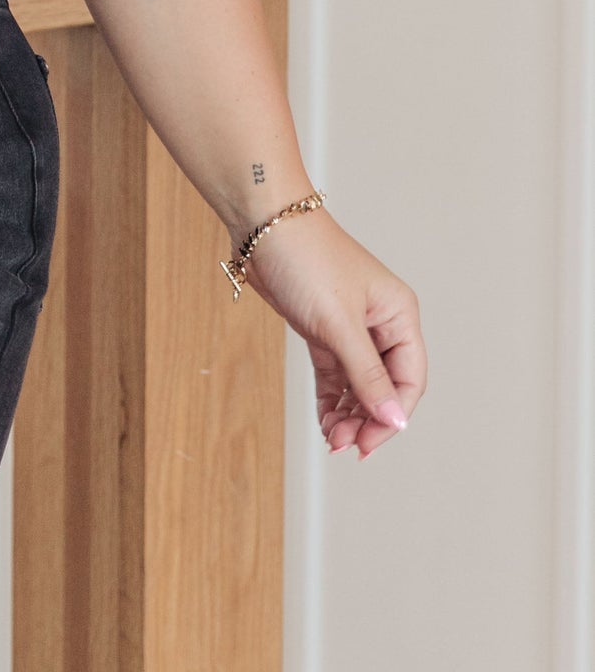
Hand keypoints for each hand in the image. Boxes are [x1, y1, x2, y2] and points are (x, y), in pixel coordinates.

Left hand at [241, 207, 424, 456]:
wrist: (262, 225)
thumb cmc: (306, 260)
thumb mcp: (338, 324)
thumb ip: (366, 374)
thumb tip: (393, 419)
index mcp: (398, 315)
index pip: (410, 379)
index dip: (393, 415)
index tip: (370, 443)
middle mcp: (380, 322)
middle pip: (385, 386)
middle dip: (368, 419)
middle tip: (346, 445)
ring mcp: (350, 327)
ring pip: (358, 384)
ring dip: (348, 415)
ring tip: (333, 439)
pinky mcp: (323, 329)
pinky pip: (335, 374)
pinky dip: (331, 399)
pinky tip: (326, 422)